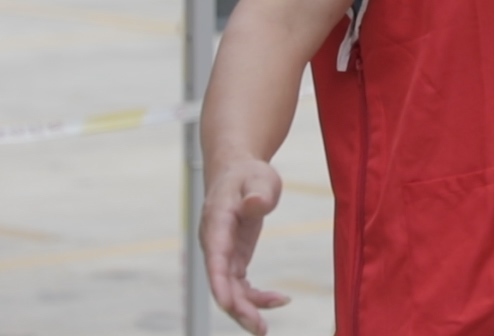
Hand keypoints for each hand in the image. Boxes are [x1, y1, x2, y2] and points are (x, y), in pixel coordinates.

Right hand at [202, 159, 290, 333]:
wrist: (237, 173)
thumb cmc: (248, 175)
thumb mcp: (259, 178)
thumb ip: (258, 192)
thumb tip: (255, 204)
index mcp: (217, 224)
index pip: (215, 258)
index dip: (220, 283)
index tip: (228, 304)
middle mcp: (214, 244)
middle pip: (221, 283)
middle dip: (237, 308)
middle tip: (260, 328)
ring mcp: (222, 254)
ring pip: (229, 290)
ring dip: (246, 309)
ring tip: (265, 328)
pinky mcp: (233, 259)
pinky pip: (241, 285)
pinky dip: (256, 296)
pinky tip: (279, 300)